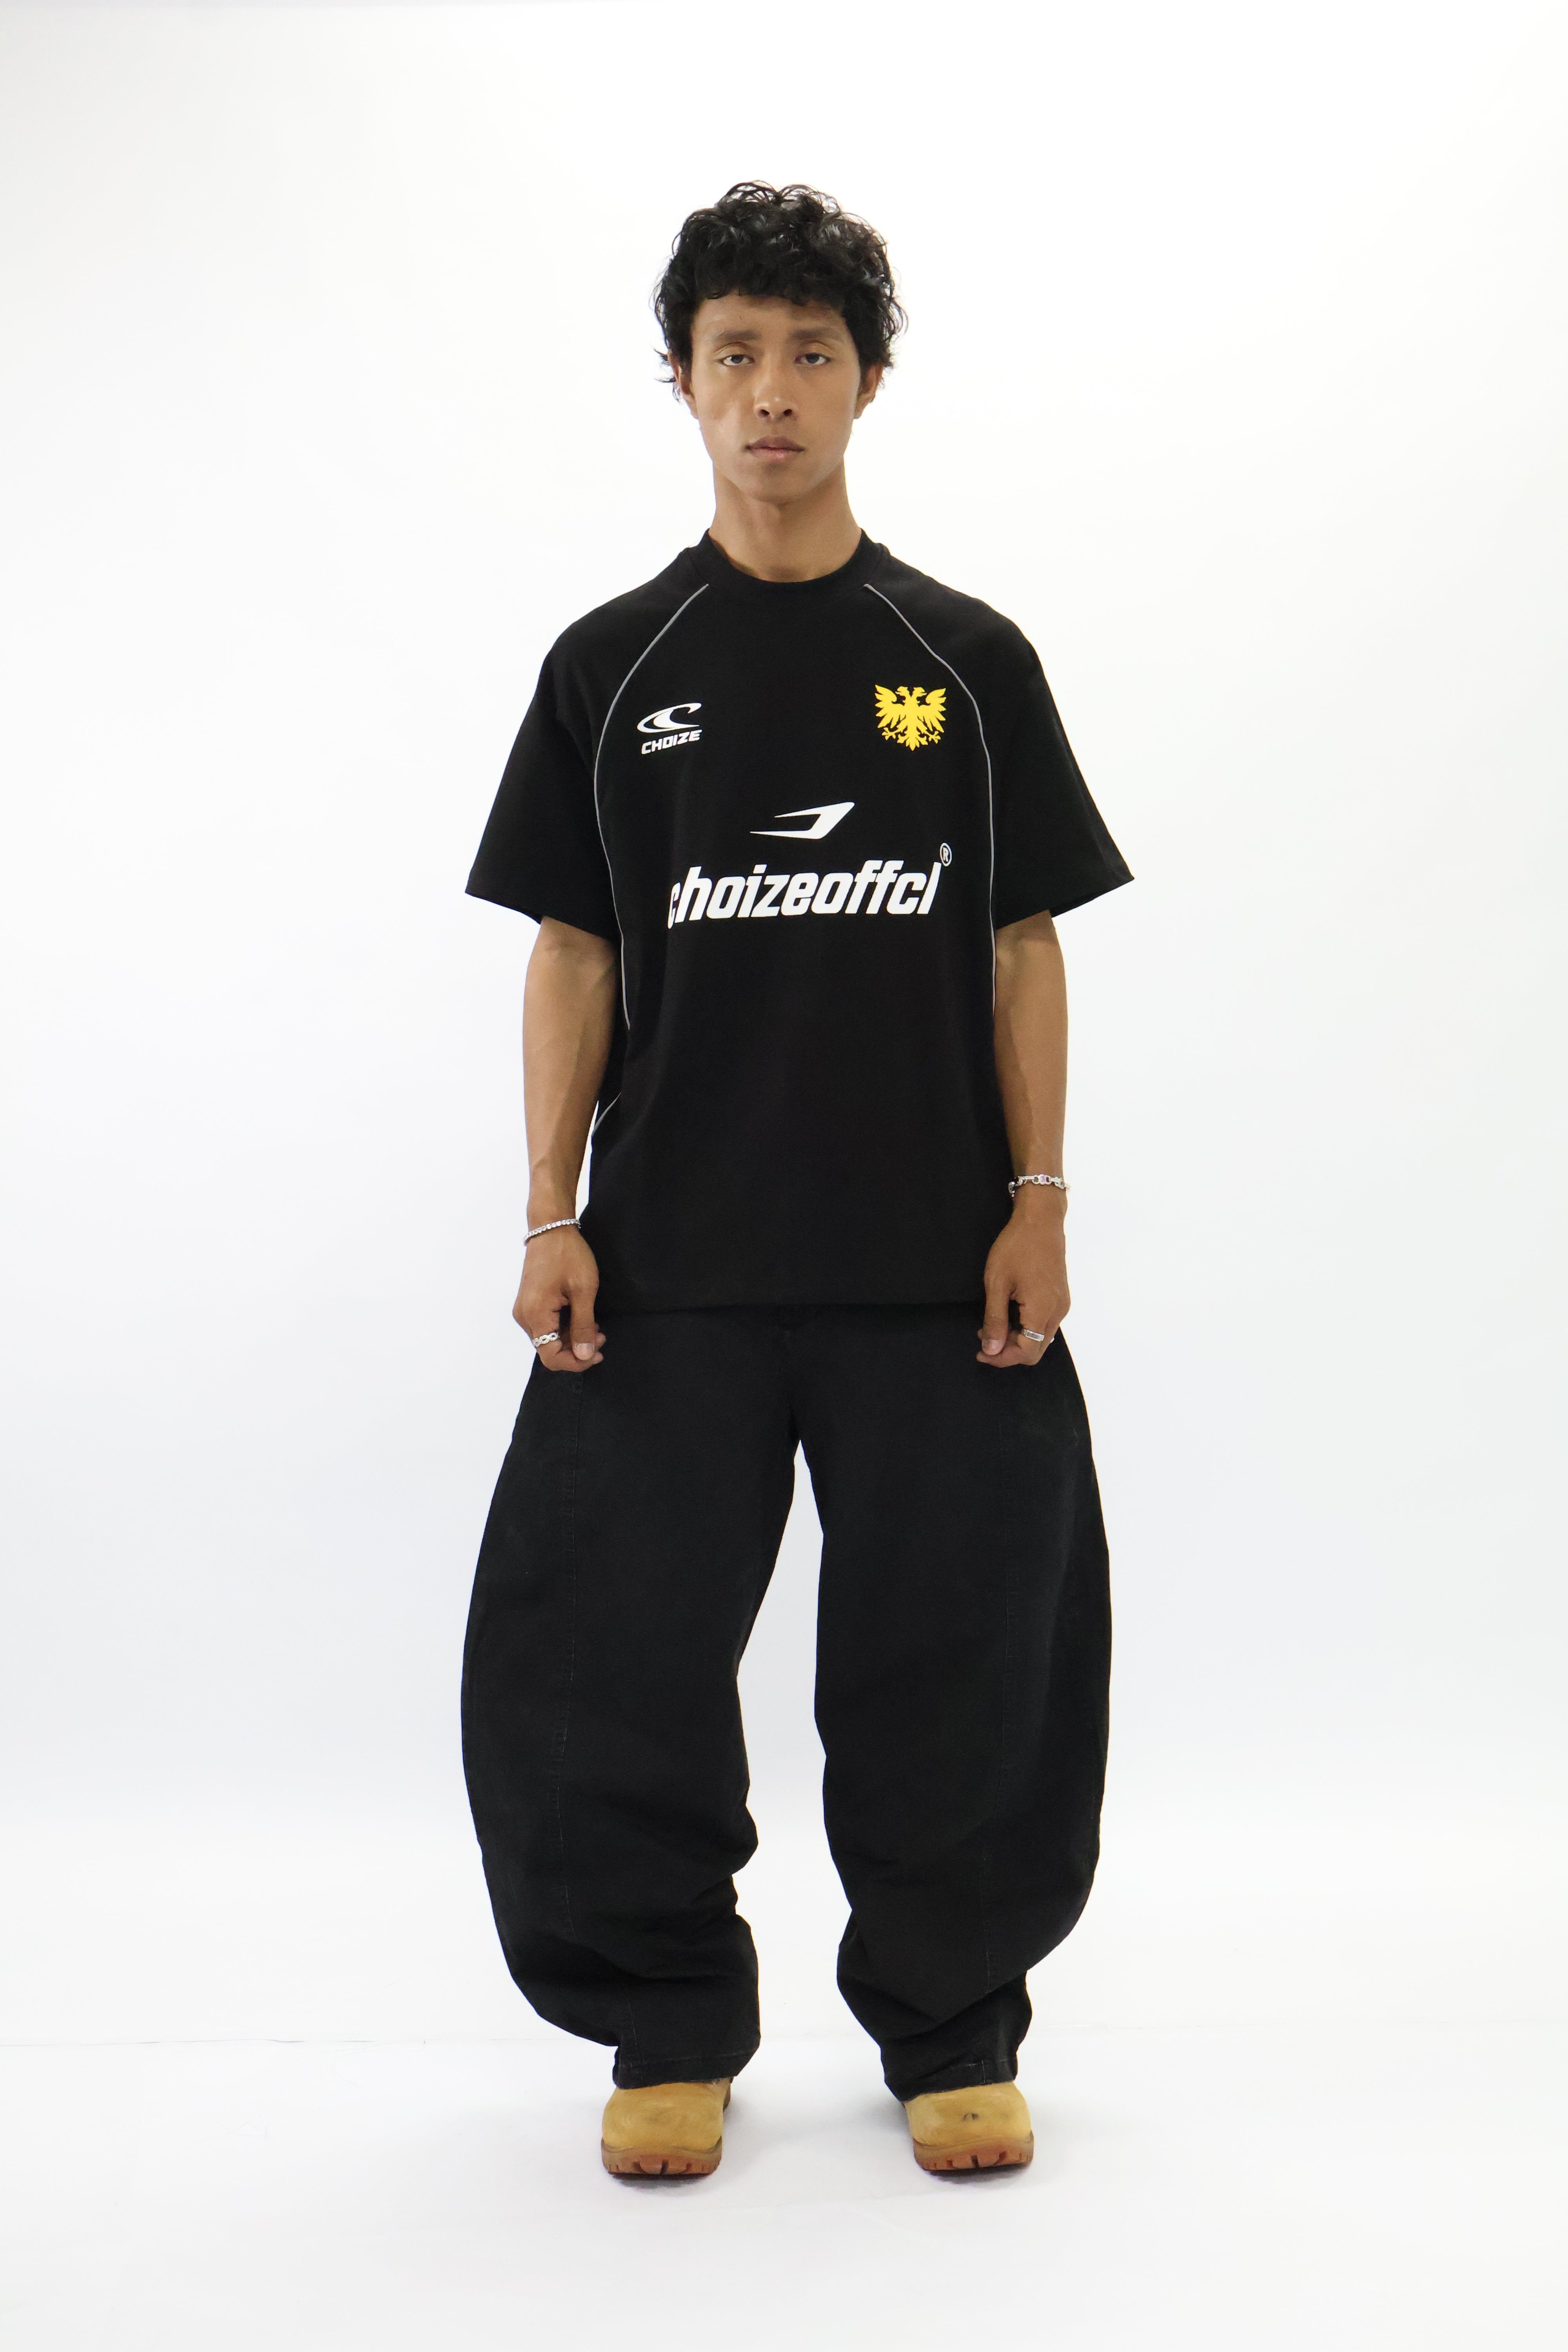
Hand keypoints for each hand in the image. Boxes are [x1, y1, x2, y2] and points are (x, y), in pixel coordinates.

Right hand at [513, 1227, 604, 1371]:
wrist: (551, 1228)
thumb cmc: (568, 1255)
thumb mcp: (583, 1291)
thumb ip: (583, 1326)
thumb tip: (584, 1356)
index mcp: (535, 1315)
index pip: (551, 1357)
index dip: (576, 1362)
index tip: (597, 1353)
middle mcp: (525, 1316)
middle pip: (549, 1350)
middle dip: (577, 1350)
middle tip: (601, 1336)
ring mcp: (525, 1309)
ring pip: (548, 1339)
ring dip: (572, 1339)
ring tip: (595, 1326)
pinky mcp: (530, 1303)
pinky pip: (547, 1326)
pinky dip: (565, 1328)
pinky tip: (582, 1318)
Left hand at [977, 1191, 1069, 1368]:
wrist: (1040, 1219)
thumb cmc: (1017, 1246)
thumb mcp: (997, 1284)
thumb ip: (995, 1320)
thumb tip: (992, 1349)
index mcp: (1042, 1310)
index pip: (1026, 1353)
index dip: (1002, 1358)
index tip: (981, 1352)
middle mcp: (1057, 1312)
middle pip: (1035, 1350)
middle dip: (1008, 1351)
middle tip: (984, 1339)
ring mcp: (1061, 1304)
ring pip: (1040, 1338)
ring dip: (1016, 1339)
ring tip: (992, 1326)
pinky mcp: (1060, 1297)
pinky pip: (1044, 1324)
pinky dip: (1026, 1327)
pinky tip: (1009, 1314)